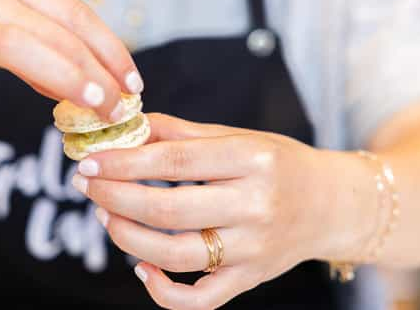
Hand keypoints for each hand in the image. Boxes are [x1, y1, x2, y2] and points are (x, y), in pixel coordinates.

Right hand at [0, 0, 141, 117]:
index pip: (75, 14)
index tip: (133, 84)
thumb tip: (78, 83)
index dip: (111, 51)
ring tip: (92, 108)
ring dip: (62, 77)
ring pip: (18, 47)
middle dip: (99, 76)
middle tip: (122, 112)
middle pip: (58, 36)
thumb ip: (36, 41)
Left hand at [72, 113, 374, 308]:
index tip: (90, 161)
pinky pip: (200, 299)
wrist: (332, 205)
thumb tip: (128, 128)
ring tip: (106, 215)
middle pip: (169, 210)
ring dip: (128, 238)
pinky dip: (162, 290)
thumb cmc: (280, 164)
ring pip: (177, 256)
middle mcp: (256, 206)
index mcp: (253, 160)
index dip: (125, 162)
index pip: (175, 161)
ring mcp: (254, 249)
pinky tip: (141, 267)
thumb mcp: (239, 137)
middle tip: (87, 186)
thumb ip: (181, 134)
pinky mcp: (251, 279)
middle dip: (116, 198)